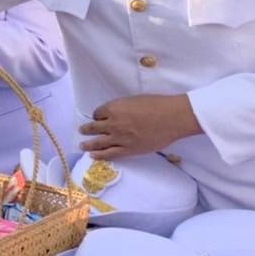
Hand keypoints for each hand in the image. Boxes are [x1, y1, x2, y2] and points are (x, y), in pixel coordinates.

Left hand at [79, 95, 200, 158]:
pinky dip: (100, 155)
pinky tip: (93, 156)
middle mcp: (113, 123)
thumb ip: (122, 107)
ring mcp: (119, 138)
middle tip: (82, 130)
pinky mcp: (128, 150)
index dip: (98, 115)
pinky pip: (110, 154)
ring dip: (88, 144)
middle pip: (94, 127)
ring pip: (98, 142)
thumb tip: (117, 113)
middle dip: (87, 129)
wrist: (172, 118)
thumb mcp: (134, 100)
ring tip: (82, 145)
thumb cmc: (157, 104)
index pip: (98, 112)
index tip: (99, 117)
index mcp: (114, 108)